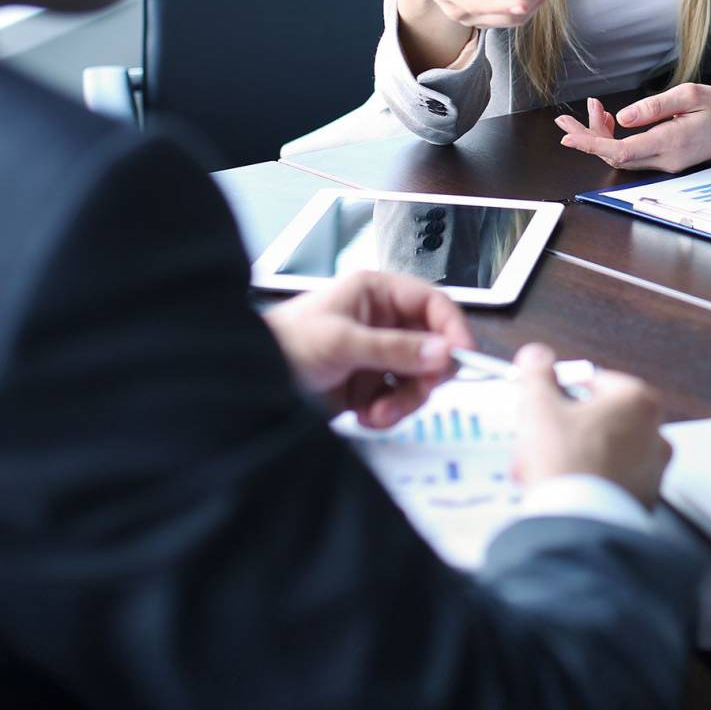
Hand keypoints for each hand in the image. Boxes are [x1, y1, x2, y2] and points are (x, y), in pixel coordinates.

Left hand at [264, 269, 476, 429]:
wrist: (248, 386)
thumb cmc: (283, 346)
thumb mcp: (341, 342)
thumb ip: (394, 349)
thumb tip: (442, 353)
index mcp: (377, 294)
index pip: (433, 304)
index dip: (452, 329)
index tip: (462, 357)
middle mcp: (382, 322)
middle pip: (433, 347)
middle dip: (424, 376)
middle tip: (414, 393)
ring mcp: (377, 356)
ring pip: (419, 379)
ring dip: (405, 401)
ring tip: (377, 413)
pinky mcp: (370, 386)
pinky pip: (400, 401)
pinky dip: (388, 413)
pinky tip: (365, 416)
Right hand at [512, 343, 671, 507]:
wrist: (579, 522)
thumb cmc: (569, 464)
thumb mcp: (540, 407)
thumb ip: (537, 373)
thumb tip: (537, 357)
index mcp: (638, 401)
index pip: (595, 381)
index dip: (562, 391)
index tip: (547, 400)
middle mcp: (654, 432)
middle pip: (599, 418)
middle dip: (563, 429)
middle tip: (539, 438)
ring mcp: (652, 468)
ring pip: (603, 450)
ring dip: (572, 454)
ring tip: (542, 467)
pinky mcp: (643, 499)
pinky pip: (611, 479)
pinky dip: (588, 480)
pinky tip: (561, 486)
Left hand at [553, 85, 710, 173]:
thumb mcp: (691, 94)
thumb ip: (655, 106)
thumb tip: (623, 117)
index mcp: (672, 142)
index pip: (622, 150)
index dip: (591, 144)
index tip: (568, 136)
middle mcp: (667, 159)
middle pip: (615, 155)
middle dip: (588, 137)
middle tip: (564, 118)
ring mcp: (667, 163)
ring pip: (623, 155)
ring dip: (601, 136)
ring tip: (590, 109)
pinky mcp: (668, 160)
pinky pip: (635, 153)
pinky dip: (617, 138)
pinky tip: (610, 119)